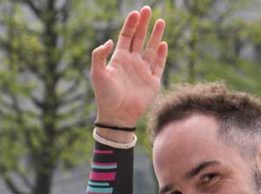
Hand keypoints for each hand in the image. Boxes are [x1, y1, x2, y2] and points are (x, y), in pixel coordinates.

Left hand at [91, 6, 167, 126]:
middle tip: (147, 9)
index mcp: (119, 59)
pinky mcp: (152, 81)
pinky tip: (163, 44)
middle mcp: (132, 63)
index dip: (131, 24)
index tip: (135, 12)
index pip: (126, 37)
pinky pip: (159, 65)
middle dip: (144, 24)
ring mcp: (143, 71)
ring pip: (151, 49)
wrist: (117, 116)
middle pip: (139, 39)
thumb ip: (99, 55)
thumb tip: (109, 41)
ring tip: (161, 21)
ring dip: (156, 35)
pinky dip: (161, 54)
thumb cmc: (105, 95)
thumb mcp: (97, 73)